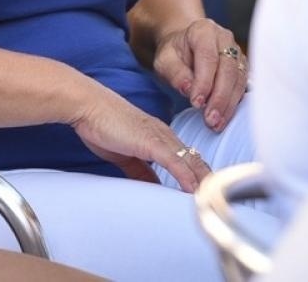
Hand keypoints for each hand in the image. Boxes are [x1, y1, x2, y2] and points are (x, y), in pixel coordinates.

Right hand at [69, 82, 209, 191]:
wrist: (88, 106)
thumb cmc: (102, 125)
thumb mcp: (124, 155)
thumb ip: (140, 171)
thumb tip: (150, 187)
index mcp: (160, 137)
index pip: (188, 159)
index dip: (200, 177)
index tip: (208, 194)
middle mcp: (165, 135)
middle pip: (195, 161)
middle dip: (208, 181)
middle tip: (218, 200)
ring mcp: (159, 137)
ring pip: (190, 161)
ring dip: (202, 181)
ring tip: (213, 200)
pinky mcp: (151, 141)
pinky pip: (174, 161)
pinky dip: (185, 176)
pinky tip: (193, 189)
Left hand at [153, 17, 246, 131]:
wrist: (185, 48)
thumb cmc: (174, 54)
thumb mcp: (164, 60)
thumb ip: (174, 73)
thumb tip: (189, 89)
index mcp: (204, 31)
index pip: (208, 57)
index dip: (204, 82)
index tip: (196, 103)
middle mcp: (225, 39)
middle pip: (228, 69)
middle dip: (219, 97)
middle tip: (210, 120)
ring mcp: (236, 53)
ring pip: (239, 80)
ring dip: (229, 104)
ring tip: (216, 124)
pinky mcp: (242, 68)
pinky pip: (243, 87)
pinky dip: (234, 104)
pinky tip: (225, 118)